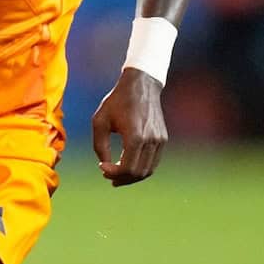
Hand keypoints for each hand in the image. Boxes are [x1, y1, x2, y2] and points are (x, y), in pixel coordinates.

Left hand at [91, 67, 167, 186]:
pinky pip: (153, 162)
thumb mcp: (100, 121)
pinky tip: (128, 165)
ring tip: (117, 175)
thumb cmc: (117, 101)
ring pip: (148, 170)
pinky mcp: (163, 138)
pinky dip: (141, 168)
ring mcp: (159, 140)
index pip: (126, 169)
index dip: (112, 174)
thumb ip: (100, 146)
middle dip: (121, 178)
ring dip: (132, 177)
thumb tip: (105, 167)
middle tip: (107, 176)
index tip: (101, 168)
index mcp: (135, 136)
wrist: (141, 84)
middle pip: (138, 173)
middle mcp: (150, 140)